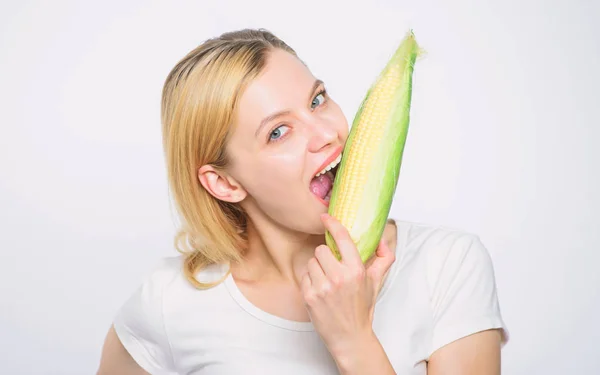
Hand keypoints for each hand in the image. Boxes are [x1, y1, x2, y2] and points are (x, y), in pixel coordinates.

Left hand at [301, 213, 396, 356]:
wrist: (350, 336)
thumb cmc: (362, 308)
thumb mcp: (376, 283)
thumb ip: (384, 259)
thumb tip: (383, 241)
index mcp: (356, 271)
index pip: (342, 238)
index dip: (332, 224)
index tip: (325, 217)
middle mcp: (339, 278)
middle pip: (322, 249)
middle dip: (326, 257)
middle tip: (333, 269)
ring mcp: (323, 287)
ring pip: (311, 262)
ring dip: (317, 269)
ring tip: (327, 282)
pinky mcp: (309, 296)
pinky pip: (304, 276)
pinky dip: (310, 281)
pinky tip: (320, 291)